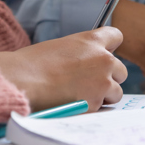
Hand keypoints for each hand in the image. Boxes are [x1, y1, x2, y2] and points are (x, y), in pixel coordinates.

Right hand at [0, 27, 127, 112]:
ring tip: (81, 95)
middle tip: (89, 82)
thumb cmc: (34, 63)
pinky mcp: (97, 103)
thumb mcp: (62, 47)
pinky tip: (75, 104)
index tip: (104, 54)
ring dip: (104, 95)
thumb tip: (88, 63)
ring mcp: (103, 83)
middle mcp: (103, 60)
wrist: (24, 80)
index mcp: (92, 41)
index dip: (110, 47)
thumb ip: (82, 52)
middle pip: (121, 70)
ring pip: (116, 92)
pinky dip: (93, 108)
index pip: (116, 37)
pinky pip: (104, 108)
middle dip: (109, 77)